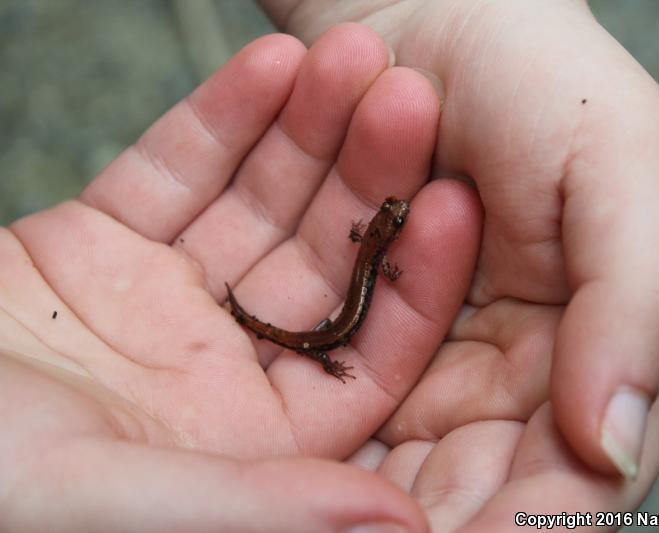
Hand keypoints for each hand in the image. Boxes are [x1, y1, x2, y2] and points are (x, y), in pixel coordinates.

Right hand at [1, 26, 478, 530]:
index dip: (416, 277)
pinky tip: (272, 65)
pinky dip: (222, 117)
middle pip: (319, 262)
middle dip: (365, 176)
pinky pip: (174, 171)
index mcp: (253, 443)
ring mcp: (163, 301)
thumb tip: (401, 526)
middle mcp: (222, 370)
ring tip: (348, 57)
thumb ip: (261, 508)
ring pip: (257, 204)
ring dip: (306, 128)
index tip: (454, 200)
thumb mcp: (114, 504)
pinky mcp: (98, 245)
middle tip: (408, 93)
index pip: (366, 352)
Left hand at [261, 1, 658, 529]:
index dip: (521, 525)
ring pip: (393, 454)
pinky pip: (330, 385)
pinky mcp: (355, 316)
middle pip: (470, 486)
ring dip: (353, 481)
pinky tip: (277, 465)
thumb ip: (640, 305)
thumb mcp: (624, 168)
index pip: (569, 480)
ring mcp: (425, 350)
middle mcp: (506, 370)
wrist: (440, 12)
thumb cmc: (548, 81)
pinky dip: (307, 418)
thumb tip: (614, 449)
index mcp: (586, 351)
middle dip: (418, 517)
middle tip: (364, 532)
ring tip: (303, 500)